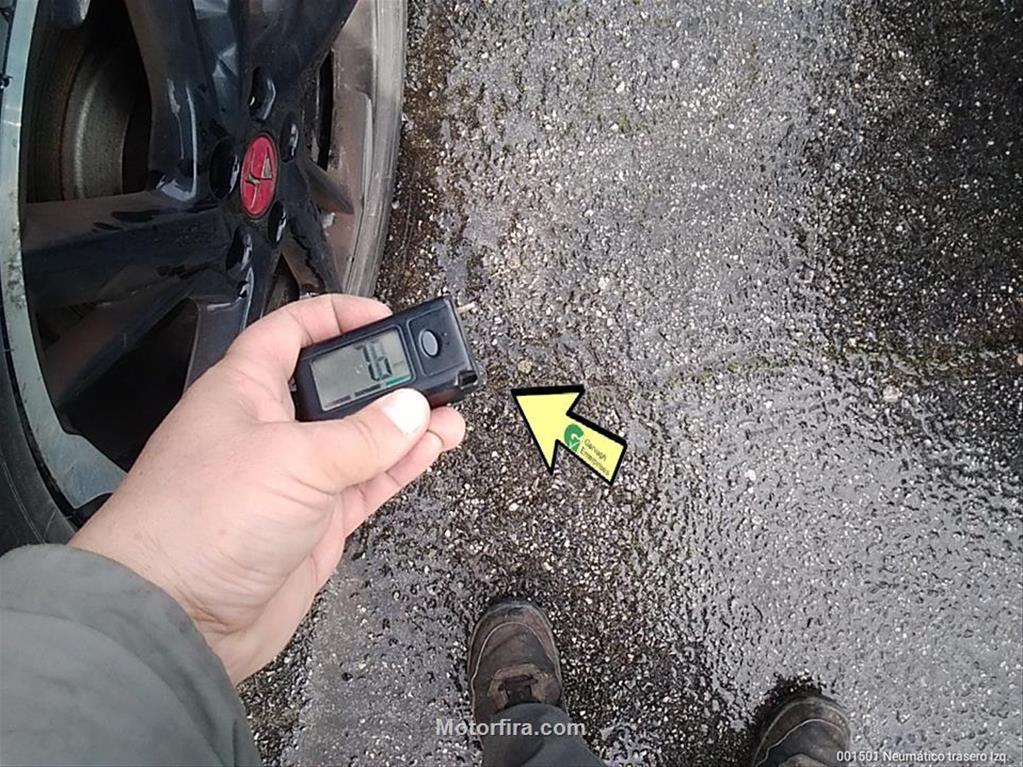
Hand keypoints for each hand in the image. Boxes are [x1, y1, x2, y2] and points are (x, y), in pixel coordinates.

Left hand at [70, 295, 464, 682]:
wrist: (178, 619)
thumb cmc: (203, 521)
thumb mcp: (293, 460)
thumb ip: (363, 435)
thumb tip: (413, 410)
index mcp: (245, 390)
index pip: (291, 332)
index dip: (336, 317)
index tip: (383, 318)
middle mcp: (270, 428)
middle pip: (336, 388)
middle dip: (384, 378)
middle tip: (431, 372)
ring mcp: (294, 479)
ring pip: (361, 439)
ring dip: (405, 426)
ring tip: (450, 412)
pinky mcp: (313, 523)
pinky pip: (366, 484)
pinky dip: (400, 466)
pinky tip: (431, 448)